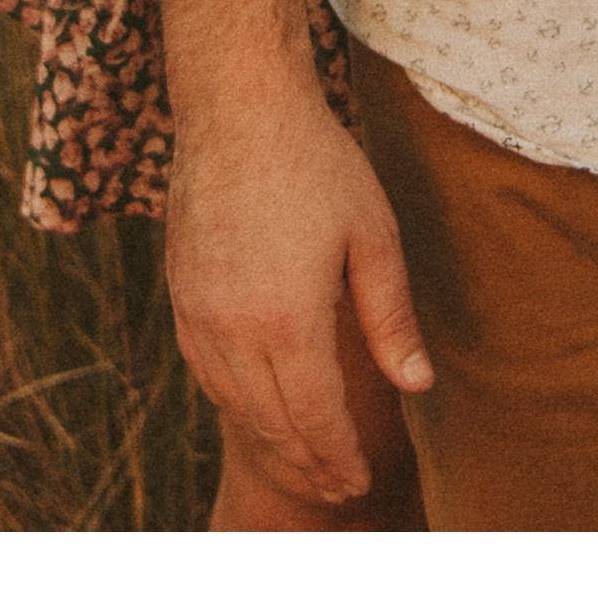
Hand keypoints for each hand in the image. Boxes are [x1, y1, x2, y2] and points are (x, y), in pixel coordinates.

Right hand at [164, 77, 435, 507]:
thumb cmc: (316, 165)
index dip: (338, 458)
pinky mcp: (180, 296)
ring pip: (233, 405)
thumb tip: (417, 386)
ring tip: (303, 462)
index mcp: (287, 321)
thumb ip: (392, 319)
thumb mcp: (373, 238)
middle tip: (336, 489)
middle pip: (271, 424)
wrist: (237, 107)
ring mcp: (199, 315)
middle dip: (306, 464)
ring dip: (270, 442)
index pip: (315, 418)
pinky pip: (206, 373)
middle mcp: (234, 330)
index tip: (357, 481)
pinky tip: (258, 409)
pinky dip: (235, 404)